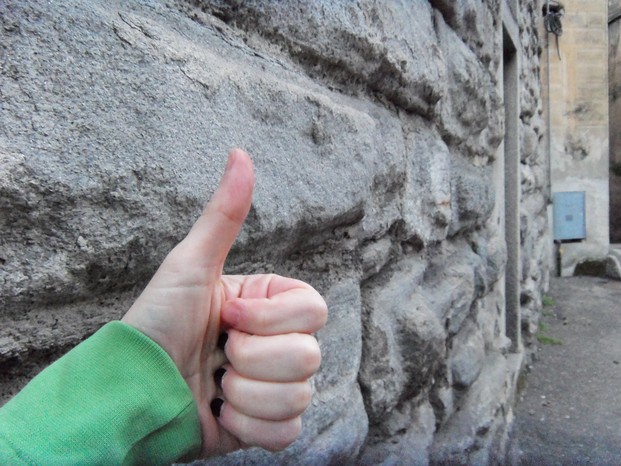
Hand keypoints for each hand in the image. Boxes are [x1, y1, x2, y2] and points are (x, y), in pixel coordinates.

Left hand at [121, 149, 327, 456]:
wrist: (133, 390)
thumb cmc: (158, 322)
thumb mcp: (190, 265)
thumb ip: (224, 214)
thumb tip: (240, 153)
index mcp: (271, 306)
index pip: (314, 310)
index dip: (270, 319)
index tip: (227, 317)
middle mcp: (280, 345)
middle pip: (309, 356)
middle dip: (251, 360)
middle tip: (215, 355)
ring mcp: (275, 387)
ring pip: (299, 396)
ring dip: (245, 395)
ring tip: (213, 385)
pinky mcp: (266, 427)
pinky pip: (287, 432)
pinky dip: (249, 427)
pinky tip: (220, 414)